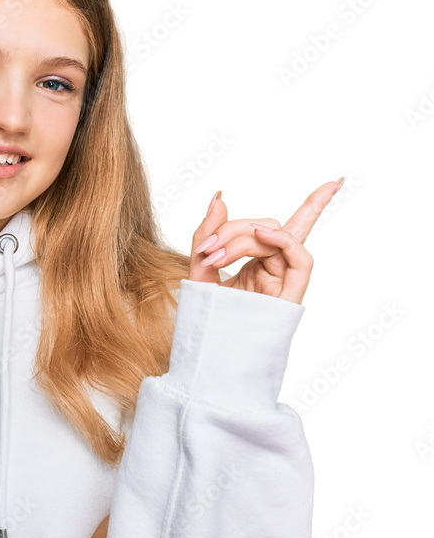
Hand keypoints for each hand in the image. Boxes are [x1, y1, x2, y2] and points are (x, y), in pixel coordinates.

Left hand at [187, 178, 343, 304]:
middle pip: (264, 229)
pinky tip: (261, 234)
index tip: (338, 180)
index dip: (316, 204)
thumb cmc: (206, 319)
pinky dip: (282, 240)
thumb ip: (207, 234)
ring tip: (214, 259)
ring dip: (241, 240)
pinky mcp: (291, 296)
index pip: (284, 229)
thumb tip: (219, 197)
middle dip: (232, 231)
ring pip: (274, 238)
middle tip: (206, 251)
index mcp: (258, 265)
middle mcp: (275, 270)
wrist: (207, 358)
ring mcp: (284, 282)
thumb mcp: (199, 269)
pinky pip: (301, 259)